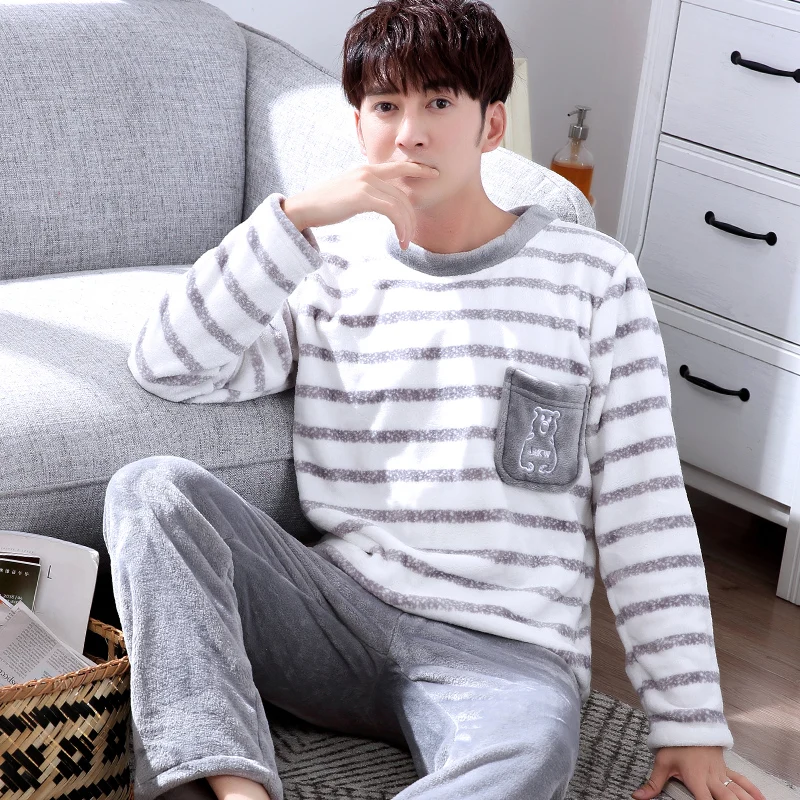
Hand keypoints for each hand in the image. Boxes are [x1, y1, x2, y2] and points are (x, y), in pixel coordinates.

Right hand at [282, 161, 438, 249]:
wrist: (304, 208)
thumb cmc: (325, 205)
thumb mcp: (349, 192)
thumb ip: (366, 191)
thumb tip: (380, 201)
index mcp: (366, 170)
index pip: (398, 166)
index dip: (418, 168)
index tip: (434, 173)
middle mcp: (368, 172)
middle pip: (402, 194)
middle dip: (412, 217)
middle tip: (412, 235)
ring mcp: (365, 183)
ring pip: (400, 204)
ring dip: (406, 226)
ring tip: (405, 242)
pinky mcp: (362, 197)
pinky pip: (392, 211)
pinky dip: (399, 226)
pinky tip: (399, 239)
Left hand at [632, 746, 766, 799]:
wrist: (687, 720)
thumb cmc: (674, 742)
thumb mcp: (661, 762)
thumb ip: (653, 784)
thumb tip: (637, 796)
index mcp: (696, 779)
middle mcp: (712, 778)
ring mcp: (721, 773)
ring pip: (738, 792)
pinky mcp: (725, 768)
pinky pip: (741, 780)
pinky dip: (752, 790)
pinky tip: (762, 799)